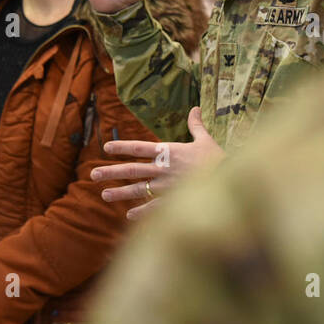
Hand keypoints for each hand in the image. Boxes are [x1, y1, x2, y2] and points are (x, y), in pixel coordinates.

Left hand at [90, 108, 223, 218]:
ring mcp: (167, 187)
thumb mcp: (205, 140)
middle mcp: (163, 168)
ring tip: (104, 195)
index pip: (139, 147)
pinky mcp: (174, 202)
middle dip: (111, 172)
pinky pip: (153, 208)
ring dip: (120, 193)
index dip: (121, 147)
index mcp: (169, 151)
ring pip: (137, 190)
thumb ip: (195, 125)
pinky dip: (141, 212)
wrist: (230, 180)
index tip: (106, 148)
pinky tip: (128, 216)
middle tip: (93, 174)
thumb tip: (195, 108)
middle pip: (132, 170)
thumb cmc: (218, 159)